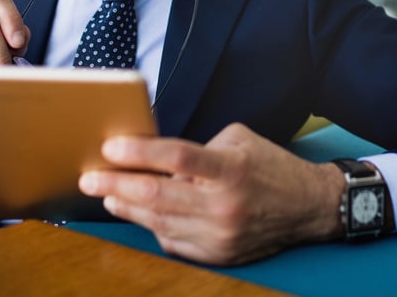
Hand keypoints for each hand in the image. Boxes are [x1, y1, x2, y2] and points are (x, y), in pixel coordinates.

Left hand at [80, 123, 343, 264]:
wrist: (307, 206)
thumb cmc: (269, 165)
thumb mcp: (237, 140)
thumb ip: (198, 148)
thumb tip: (158, 158)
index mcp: (230, 169)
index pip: (177, 156)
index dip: (139, 152)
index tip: (110, 147)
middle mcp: (224, 205)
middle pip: (158, 195)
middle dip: (116, 184)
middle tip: (89, 176)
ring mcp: (220, 236)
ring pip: (159, 222)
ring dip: (127, 207)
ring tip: (106, 194)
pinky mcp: (218, 256)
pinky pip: (173, 242)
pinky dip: (152, 227)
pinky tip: (137, 212)